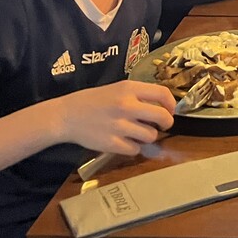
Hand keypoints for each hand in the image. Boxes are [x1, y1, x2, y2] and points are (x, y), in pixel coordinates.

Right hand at [48, 81, 174, 154]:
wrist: (66, 115)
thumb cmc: (92, 101)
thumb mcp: (116, 89)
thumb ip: (138, 96)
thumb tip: (162, 108)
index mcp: (128, 89)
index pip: (163, 94)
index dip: (172, 104)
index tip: (170, 110)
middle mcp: (126, 106)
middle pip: (162, 117)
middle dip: (167, 123)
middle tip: (162, 125)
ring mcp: (119, 125)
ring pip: (151, 136)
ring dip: (148, 136)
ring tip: (137, 133)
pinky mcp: (112, 143)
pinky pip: (135, 149)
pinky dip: (133, 147)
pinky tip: (125, 141)